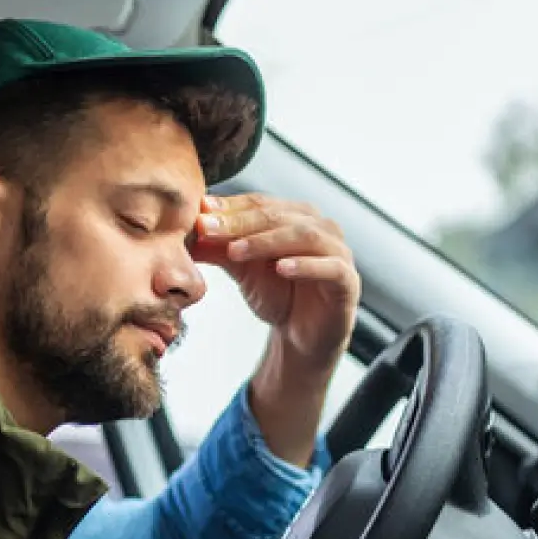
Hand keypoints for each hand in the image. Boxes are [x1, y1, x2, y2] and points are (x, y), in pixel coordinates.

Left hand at [193, 194, 360, 373]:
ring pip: (304, 236)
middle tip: (208, 229)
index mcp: (294, 216)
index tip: (198, 214)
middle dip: (240, 223)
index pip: (259, 203)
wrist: (301, 335)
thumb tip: (190, 231)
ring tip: (237, 251)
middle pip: (278, 215)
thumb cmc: (277, 294)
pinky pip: (330, 267)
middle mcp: (319, 226)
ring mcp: (337, 251)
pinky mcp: (347, 280)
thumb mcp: (243, 270)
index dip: (229, 208)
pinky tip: (281, 268)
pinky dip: (306, 265)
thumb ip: (220, 249)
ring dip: (268, 241)